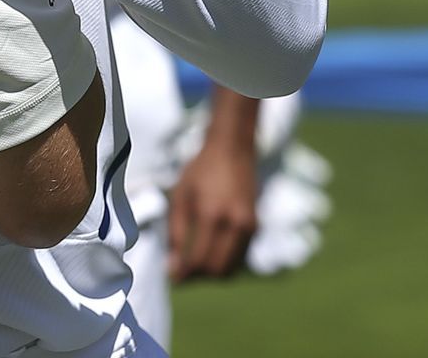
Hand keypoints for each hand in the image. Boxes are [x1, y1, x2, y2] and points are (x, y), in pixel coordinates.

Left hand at [168, 101, 260, 280]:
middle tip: (181, 273)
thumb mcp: (181, 196)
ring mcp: (248, 227)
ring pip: (231, 268)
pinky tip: (208, 253)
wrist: (232, 150)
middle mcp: (234, 224)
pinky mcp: (255, 227)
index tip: (172, 277)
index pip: (199, 260)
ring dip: (211, 273)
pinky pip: (239, 257)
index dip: (184, 274)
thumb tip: (172, 265)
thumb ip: (176, 232)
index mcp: (212, 215)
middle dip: (198, 276)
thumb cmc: (201, 170)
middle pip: (217, 269)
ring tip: (193, 265)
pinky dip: (224, 263)